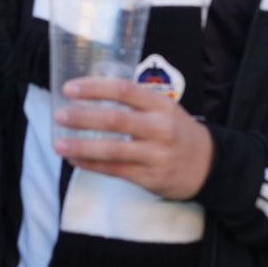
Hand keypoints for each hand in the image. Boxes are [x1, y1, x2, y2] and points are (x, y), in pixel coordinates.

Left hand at [52, 78, 213, 199]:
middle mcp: (160, 128)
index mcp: (161, 105)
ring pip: (112, 150)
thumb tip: (89, 96)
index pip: (124, 90)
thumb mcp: (164, 109)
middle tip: (59, 116)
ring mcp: (156, 155)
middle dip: (83, 118)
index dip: (95, 88)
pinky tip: (75, 160)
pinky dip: (91, 165)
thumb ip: (135, 103)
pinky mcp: (150, 178)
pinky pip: (115, 170)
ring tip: (59, 144)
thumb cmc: (177, 131)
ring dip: (81, 147)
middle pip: (115, 120)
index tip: (69, 89)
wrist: (208, 165)